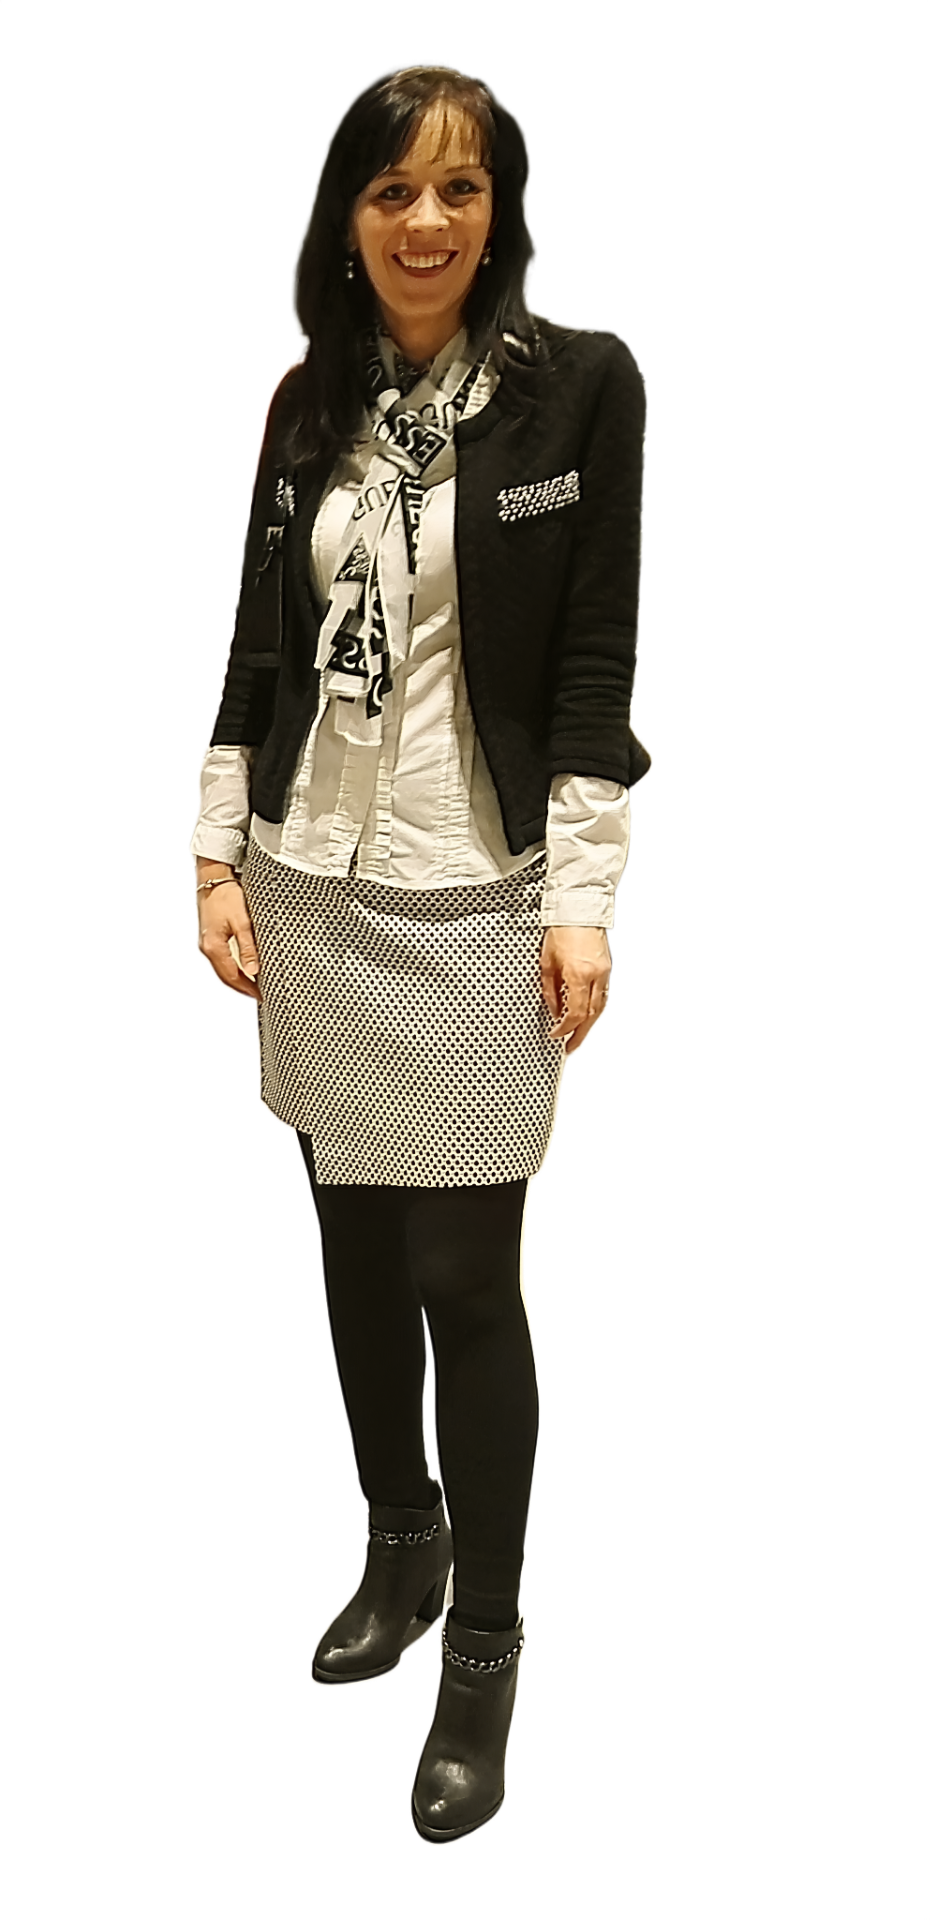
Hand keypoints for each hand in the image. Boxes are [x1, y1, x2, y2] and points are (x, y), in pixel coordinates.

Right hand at [196, 880, 262, 1002]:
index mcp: (214, 947)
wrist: (212, 879)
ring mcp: (206, 944)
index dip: (247, 989)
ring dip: (237, 981)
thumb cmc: (226, 896)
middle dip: (242, 989)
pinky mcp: (209, 939)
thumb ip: (248, 947)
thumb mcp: (242, 921)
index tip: (261, 996)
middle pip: (225, 978)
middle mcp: (207, 949)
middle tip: (260, 996)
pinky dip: (232, 970)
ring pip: (222, 971)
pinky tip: (242, 971)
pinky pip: (220, 962)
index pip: (232, 977)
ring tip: (254, 987)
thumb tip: (253, 970)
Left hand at [541, 925, 611, 1058]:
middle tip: (571, 1048)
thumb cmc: (561, 929)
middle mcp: (595, 976)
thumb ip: (549, 989)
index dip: (565, 1029)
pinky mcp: (607, 967)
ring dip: (589, 1024)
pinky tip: (586, 1014)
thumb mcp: (547, 961)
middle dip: (580, 1035)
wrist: (578, 907)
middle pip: (591, 1016)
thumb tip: (552, 1009)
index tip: (556, 1036)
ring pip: (600, 1008)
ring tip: (578, 1035)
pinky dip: (594, 1009)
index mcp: (578, 975)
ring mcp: (604, 972)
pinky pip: (603, 995)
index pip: (574, 1013)